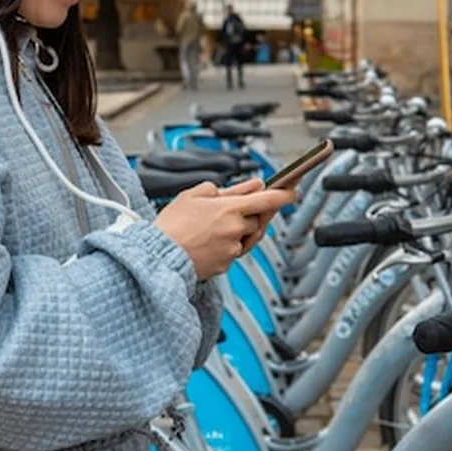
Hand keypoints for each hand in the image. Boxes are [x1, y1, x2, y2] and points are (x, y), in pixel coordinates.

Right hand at [154, 181, 295, 278]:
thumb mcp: (194, 195)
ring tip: (213, 227)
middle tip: (229, 210)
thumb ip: (228, 189)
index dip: (285, 195)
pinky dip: (226, 245)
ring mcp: (232, 250)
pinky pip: (234, 252)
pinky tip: (208, 241)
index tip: (293, 191)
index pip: (268, 200)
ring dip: (238, 230)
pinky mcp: (226, 265)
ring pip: (246, 237)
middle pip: (257, 219)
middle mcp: (235, 230)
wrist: (158, 256)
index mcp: (230, 209)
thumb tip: (252, 185)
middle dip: (249, 214)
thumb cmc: (172, 224)